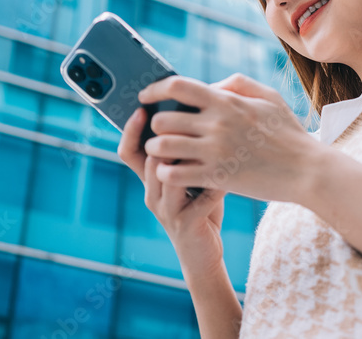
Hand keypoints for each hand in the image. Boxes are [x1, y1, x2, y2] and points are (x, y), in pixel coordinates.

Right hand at [117, 106, 227, 273]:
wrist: (204, 255)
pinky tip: (233, 176)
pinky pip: (200, 196)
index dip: (131, 129)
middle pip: (148, 158)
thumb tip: (195, 114)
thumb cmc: (199, 209)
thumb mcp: (188, 180)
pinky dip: (217, 182)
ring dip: (190, 156)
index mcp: (150, 180)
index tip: (142, 107)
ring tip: (211, 142)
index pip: (129, 150)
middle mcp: (152, 193)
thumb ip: (186, 154)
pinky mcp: (185, 223)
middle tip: (186, 117)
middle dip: (165, 136)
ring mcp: (166, 210)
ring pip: (168, 174)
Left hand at [138, 73, 320, 202]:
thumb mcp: (269, 97)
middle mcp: (217, 124)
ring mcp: (215, 152)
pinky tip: (173, 172)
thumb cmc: (289, 133)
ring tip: (163, 152)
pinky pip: (174, 173)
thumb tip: (209, 84)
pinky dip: (166, 172)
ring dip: (157, 149)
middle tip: (160, 131)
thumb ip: (237, 84)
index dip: (154, 89)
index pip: (177, 86)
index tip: (145, 96)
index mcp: (227, 101)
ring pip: (163, 147)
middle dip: (156, 124)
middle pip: (163, 118)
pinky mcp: (217, 177)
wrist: (307, 170)